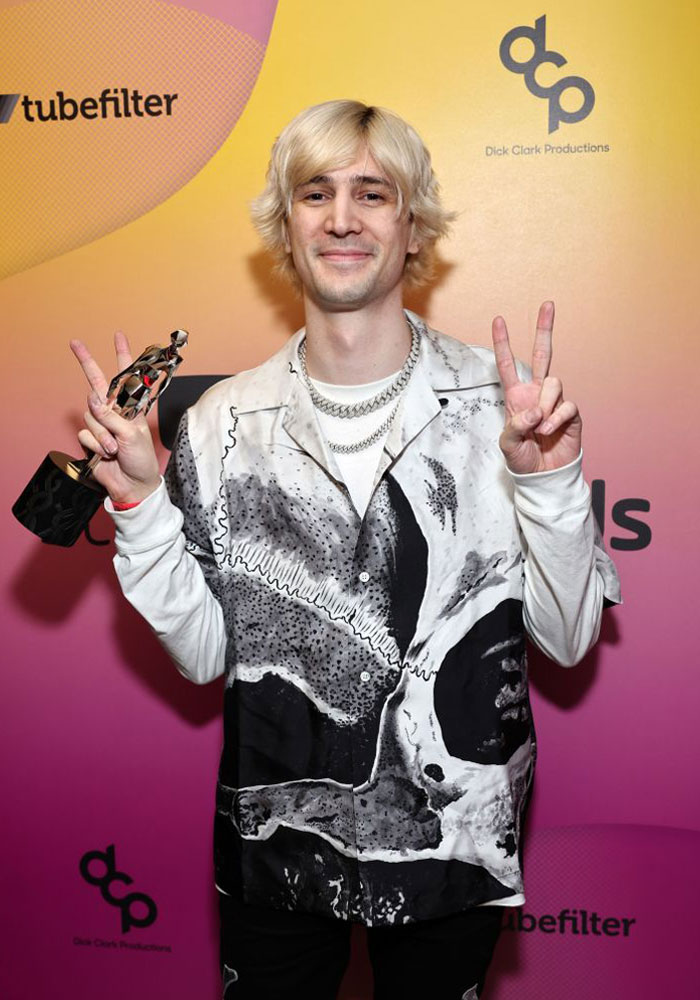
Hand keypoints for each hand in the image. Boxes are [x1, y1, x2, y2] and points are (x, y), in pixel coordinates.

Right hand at [70, 332, 160, 503]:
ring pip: (91, 415)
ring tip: (115, 448)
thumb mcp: (133, 434)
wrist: (132, 484)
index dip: (123, 356)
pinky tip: (106, 454)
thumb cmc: (141, 459)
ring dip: (103, 433)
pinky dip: (96, 445)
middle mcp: (114, 411)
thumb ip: (112, 416)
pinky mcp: (90, 438)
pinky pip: (86, 433)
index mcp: (131, 407)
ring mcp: (101, 424)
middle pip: (97, 383)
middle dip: (86, 362)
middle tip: (75, 343)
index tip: (118, 336)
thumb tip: (93, 400)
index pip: (126, 377)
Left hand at [491, 301, 581, 474]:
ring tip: (539, 428)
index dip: (503, 343)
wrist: (543, 476)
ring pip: (554, 383)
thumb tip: (534, 410)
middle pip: (543, 354)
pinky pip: (566, 405)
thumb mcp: (507, 444)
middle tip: (548, 304)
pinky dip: (556, 418)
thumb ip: (515, 425)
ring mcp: (554, 402)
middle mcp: (536, 393)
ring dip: (545, 405)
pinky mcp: (571, 414)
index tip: (498, 320)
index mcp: (516, 396)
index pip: (508, 365)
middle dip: (544, 329)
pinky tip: (549, 431)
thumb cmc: (522, 459)